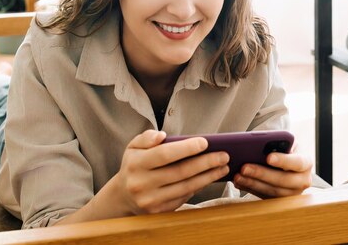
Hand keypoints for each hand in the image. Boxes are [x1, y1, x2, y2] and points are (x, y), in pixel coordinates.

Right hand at [115, 130, 229, 214]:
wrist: (124, 196)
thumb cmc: (134, 165)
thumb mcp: (134, 146)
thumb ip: (147, 137)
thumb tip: (162, 136)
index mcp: (136, 164)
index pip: (164, 155)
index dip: (186, 148)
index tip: (205, 142)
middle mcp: (142, 184)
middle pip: (180, 172)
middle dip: (205, 163)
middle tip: (224, 155)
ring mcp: (151, 201)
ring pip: (186, 187)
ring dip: (208, 176)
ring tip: (223, 166)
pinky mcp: (160, 212)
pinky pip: (184, 197)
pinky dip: (200, 186)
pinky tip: (210, 177)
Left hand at [233, 148, 312, 197]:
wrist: (288, 162)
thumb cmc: (285, 149)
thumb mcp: (286, 142)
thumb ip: (278, 143)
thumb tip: (260, 145)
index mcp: (306, 162)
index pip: (297, 162)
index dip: (283, 160)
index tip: (268, 157)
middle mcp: (303, 180)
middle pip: (283, 180)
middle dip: (262, 174)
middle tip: (244, 167)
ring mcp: (292, 193)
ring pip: (272, 192)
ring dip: (253, 183)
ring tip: (237, 176)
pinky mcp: (280, 201)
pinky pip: (264, 197)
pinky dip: (250, 189)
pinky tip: (239, 182)